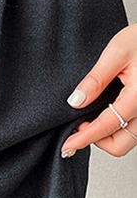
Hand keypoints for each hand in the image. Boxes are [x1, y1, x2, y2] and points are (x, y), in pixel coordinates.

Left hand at [61, 22, 136, 157]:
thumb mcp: (117, 51)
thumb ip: (96, 79)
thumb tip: (76, 101)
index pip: (107, 127)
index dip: (84, 138)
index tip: (67, 146)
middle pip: (120, 145)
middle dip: (96, 141)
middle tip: (78, 127)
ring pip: (128, 141)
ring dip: (107, 137)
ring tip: (89, 121)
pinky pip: (134, 131)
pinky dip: (117, 130)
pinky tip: (104, 116)